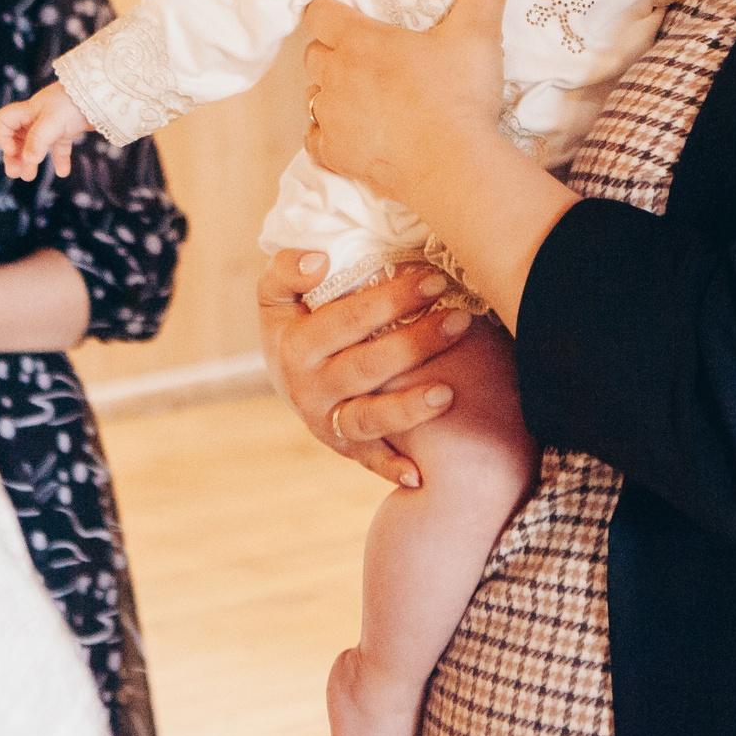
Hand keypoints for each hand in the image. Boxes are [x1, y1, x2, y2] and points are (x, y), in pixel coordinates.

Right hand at [0, 83, 91, 179]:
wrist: (102, 93)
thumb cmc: (73, 102)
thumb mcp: (51, 121)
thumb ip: (38, 141)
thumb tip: (29, 161)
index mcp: (28, 111)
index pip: (4, 121)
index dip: (3, 137)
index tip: (13, 150)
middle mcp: (38, 117)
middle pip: (18, 137)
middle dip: (14, 156)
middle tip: (14, 174)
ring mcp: (54, 124)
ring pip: (37, 144)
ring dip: (31, 160)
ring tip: (29, 177)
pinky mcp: (69, 129)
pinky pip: (60, 147)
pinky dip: (59, 159)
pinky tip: (62, 172)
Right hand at [256, 249, 471, 485]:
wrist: (286, 375)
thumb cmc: (295, 320)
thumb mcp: (275, 291)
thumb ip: (286, 269)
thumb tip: (319, 261)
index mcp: (295, 345)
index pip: (348, 319)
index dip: (391, 299)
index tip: (433, 279)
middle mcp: (308, 388)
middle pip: (366, 367)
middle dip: (415, 343)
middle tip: (460, 319)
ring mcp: (326, 421)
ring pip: (368, 418)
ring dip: (409, 408)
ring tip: (448, 392)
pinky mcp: (344, 447)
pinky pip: (368, 460)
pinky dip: (391, 468)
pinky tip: (420, 474)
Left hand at [302, 0, 519, 205]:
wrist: (455, 167)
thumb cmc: (461, 96)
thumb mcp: (477, 30)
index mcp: (359, 41)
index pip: (320, 13)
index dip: (330, 12)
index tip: (345, 15)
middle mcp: (335, 76)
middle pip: (316, 54)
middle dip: (334, 53)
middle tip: (367, 58)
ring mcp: (332, 119)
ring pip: (314, 96)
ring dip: (332, 93)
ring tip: (365, 97)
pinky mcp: (336, 157)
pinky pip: (315, 140)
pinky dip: (329, 136)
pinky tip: (353, 135)